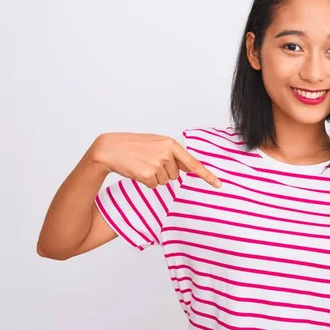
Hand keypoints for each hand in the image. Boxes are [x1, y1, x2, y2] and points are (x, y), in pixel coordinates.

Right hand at [91, 132, 220, 188]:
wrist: (111, 148)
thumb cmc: (134, 146)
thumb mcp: (157, 144)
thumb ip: (173, 154)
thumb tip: (188, 169)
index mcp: (171, 144)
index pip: (193, 163)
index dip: (206, 175)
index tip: (218, 184)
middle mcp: (166, 154)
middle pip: (175, 175)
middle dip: (164, 172)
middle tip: (149, 162)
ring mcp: (157, 164)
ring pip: (165, 181)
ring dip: (155, 177)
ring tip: (143, 165)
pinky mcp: (147, 174)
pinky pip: (154, 185)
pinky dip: (146, 182)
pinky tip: (138, 171)